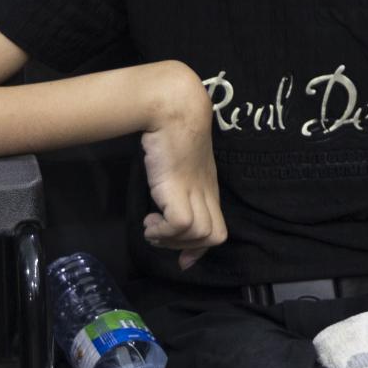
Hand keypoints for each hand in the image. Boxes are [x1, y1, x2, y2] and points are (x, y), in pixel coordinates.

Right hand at [138, 62, 225, 270]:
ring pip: (201, 235)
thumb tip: (160, 209)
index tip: (182, 260)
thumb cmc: (172, 129)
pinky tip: (149, 219)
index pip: (218, 231)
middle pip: (214, 237)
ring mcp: (195, 190)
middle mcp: (206, 193)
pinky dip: (164, 231)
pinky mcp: (180, 187)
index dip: (200, 249)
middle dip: (185, 247)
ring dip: (171, 240)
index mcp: (208, 188)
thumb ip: (177, 182)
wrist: (174, 106)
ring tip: (151, 224)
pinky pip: (182, 225)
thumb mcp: (177, 163)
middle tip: (159, 234)